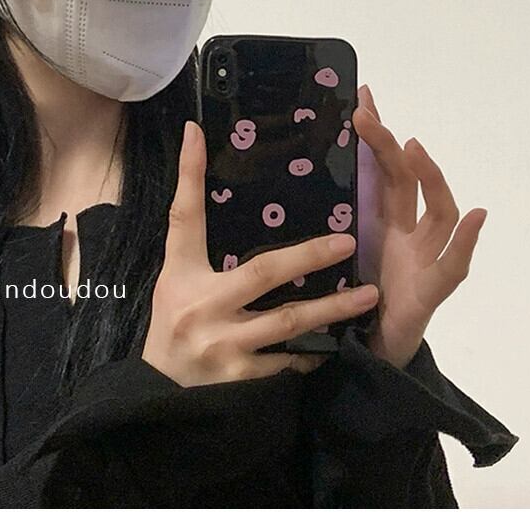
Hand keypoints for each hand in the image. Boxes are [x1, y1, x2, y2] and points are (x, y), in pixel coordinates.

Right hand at [142, 121, 380, 386]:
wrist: (160, 396)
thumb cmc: (171, 326)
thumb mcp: (174, 279)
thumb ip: (191, 237)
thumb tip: (200, 175)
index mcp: (181, 274)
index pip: (184, 217)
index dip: (189, 174)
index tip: (197, 134)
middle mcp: (202, 306)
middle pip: (263, 272)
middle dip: (309, 254)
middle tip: (349, 241)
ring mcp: (224, 346)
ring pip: (289, 322)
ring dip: (332, 308)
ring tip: (369, 295)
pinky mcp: (242, 380)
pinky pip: (289, 361)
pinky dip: (314, 351)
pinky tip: (341, 342)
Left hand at [352, 83, 487, 368]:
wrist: (371, 350)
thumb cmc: (354, 299)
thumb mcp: (336, 251)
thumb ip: (333, 216)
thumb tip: (302, 175)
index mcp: (383, 221)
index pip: (381, 168)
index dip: (374, 135)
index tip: (360, 96)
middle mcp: (408, 232)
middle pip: (407, 181)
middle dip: (389, 146)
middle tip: (367, 113)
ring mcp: (424, 257)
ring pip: (438, 212)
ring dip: (429, 177)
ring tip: (415, 148)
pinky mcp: (432, 290)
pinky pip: (453, 265)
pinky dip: (467, 240)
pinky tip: (478, 215)